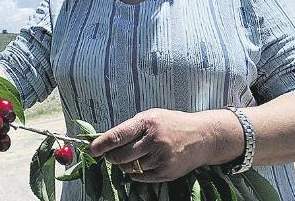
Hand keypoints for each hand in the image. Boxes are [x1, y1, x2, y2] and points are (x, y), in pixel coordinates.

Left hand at [88, 108, 213, 182]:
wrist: (202, 136)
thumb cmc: (171, 124)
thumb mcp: (151, 117)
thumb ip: (130, 128)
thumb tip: (105, 140)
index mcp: (147, 122)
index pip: (117, 135)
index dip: (101, 144)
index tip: (92, 149)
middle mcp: (154, 140)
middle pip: (121, 156)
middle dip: (111, 157)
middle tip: (110, 155)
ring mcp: (161, 157)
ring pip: (130, 168)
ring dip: (124, 165)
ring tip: (130, 158)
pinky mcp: (167, 171)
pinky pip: (141, 177)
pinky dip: (136, 173)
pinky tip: (141, 165)